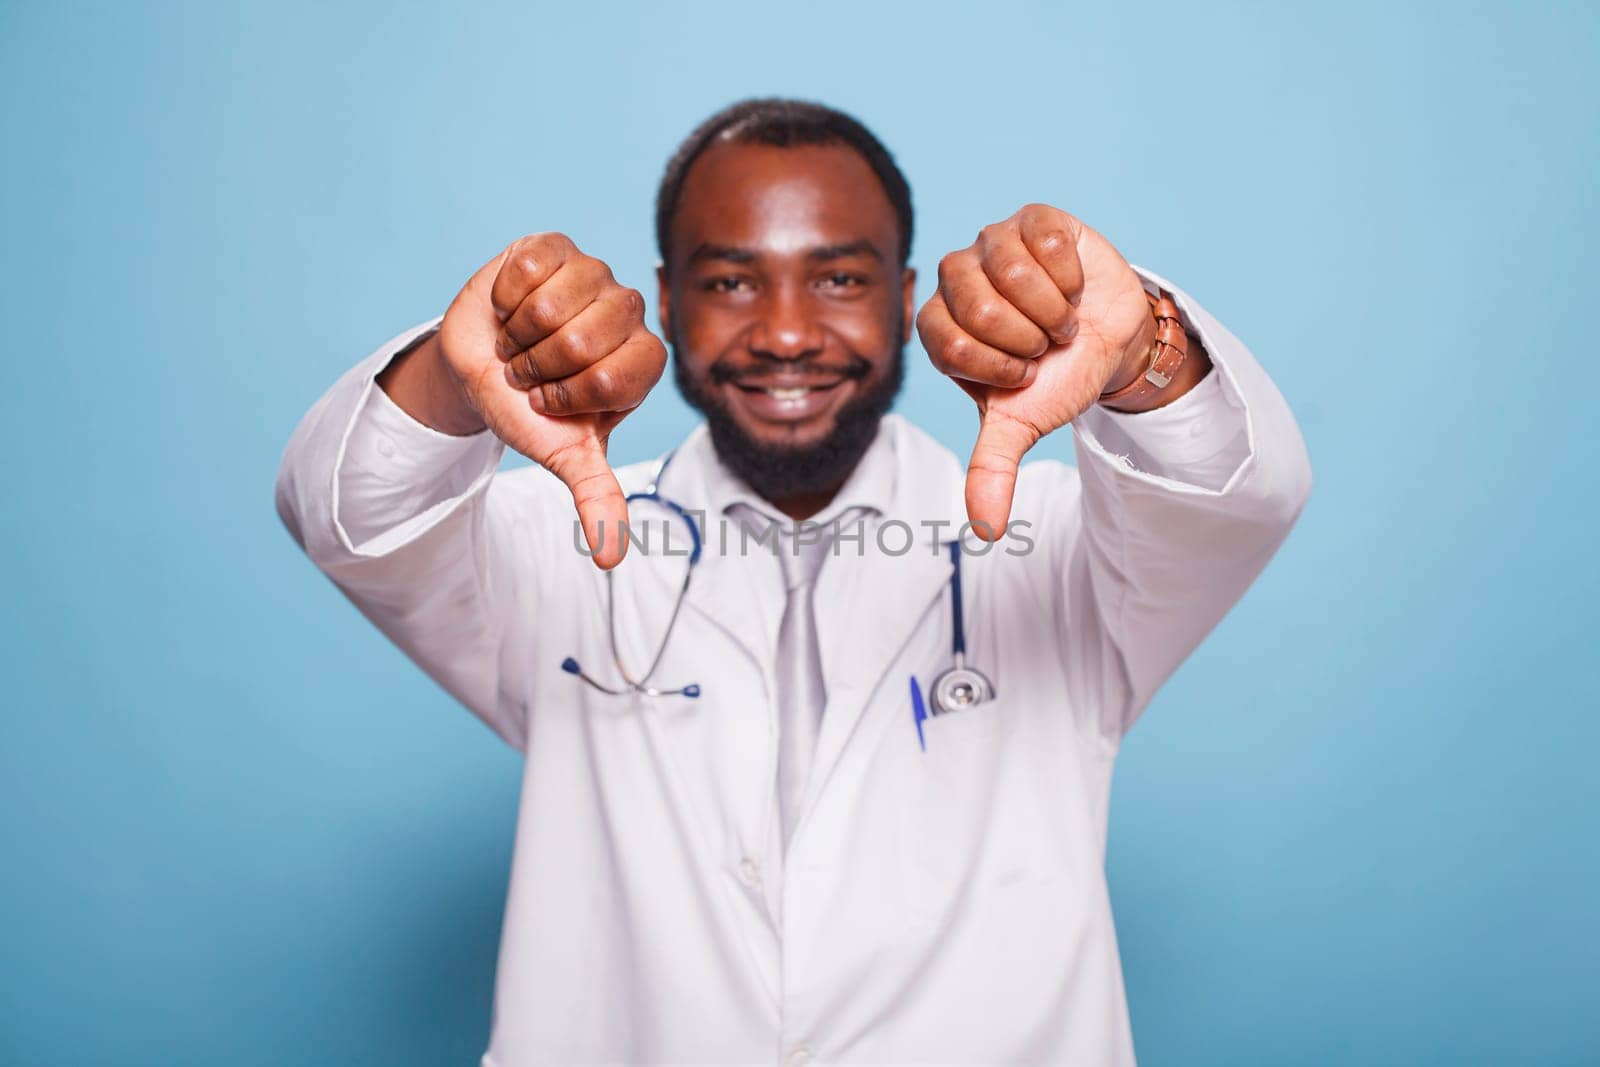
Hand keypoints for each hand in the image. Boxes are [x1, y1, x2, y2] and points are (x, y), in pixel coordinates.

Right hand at [437, 233, 665, 568]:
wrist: (482, 367)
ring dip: (521, 332)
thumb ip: (596, 499)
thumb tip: (612, 558)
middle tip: (531, 371)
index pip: (618, 376)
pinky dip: (507, 295)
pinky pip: (532, 267)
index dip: (571, 395)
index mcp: (644, 362)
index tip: (554, 402)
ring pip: (560, 301)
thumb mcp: (564, 455)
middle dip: (542, 366)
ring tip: (519, 340)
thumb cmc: (532, 410)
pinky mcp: (555, 247)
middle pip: (591, 338)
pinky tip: (509, 305)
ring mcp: (595, 273)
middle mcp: (630, 313)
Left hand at [916, 203, 1156, 536]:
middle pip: (972, 303)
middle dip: (1023, 338)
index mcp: (940, 326)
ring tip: (1061, 322)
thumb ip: (992, 469)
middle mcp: (955, 278)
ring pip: (1007, 269)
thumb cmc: (1054, 379)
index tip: (1021, 375)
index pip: (945, 340)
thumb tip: (984, 531)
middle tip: (1042, 347)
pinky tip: (1074, 287)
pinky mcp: (1033, 220)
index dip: (994, 365)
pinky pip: (1043, 241)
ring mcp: (993, 243)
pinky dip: (1069, 276)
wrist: (1109, 344)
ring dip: (1049, 309)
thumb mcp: (1022, 425)